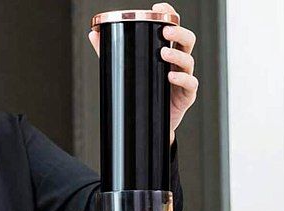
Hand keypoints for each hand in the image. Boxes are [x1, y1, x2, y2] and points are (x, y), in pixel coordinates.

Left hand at [89, 2, 197, 143]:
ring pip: (188, 60)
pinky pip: (190, 83)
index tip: (158, 9)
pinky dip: (181, 78)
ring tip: (163, 53)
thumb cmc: (142, 96)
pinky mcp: (186, 96)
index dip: (169, 15)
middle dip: (178, 33)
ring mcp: (184, 78)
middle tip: (165, 31)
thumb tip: (93, 35)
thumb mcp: (127, 72)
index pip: (173, 28)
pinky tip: (170, 76)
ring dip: (177, 55)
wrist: (148, 127)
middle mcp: (178, 63)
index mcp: (166, 53)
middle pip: (187, 40)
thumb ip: (113, 53)